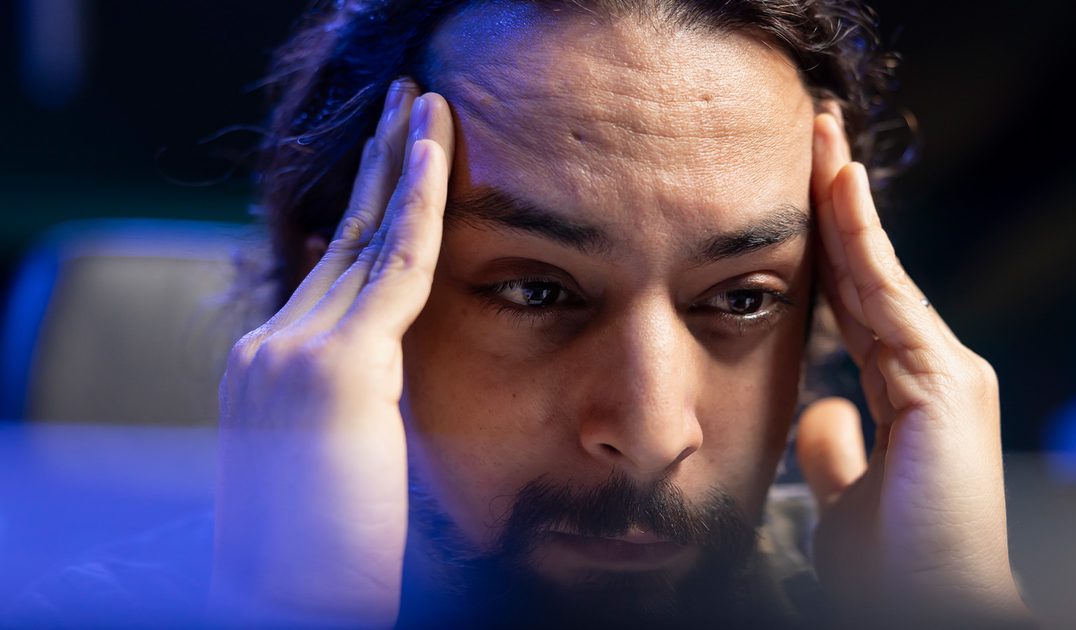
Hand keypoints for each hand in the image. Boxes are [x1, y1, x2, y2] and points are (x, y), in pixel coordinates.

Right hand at [208, 80, 453, 625]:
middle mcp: (269, 346)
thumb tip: (391, 384)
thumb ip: (358, 407)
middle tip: (404, 108)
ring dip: (399, 162)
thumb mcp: (338, 467)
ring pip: (367, 236)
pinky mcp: (338, 364)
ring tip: (424, 105)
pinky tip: (437, 149)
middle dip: (377, 170)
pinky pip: (397, 262)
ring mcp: (293, 349)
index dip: (365, 215)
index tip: (393, 169)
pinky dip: (421, 200)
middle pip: (341, 239)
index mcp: (268, 370)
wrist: (288, 605)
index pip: (329, 272)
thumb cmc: (325, 561)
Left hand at [795, 113, 1030, 625]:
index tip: (798, 199)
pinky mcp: (944, 381)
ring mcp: (945, 373)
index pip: (857, 306)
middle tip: (810, 138)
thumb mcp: (845, 498)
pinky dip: (863, 236)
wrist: (927, 607)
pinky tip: (839, 183)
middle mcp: (932, 374)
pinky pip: (888, 293)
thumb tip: (819, 420)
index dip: (827, 251)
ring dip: (844, 201)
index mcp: (908, 396)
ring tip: (817, 137)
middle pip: (868, 275)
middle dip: (836, 207)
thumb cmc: (891, 569)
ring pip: (877, 271)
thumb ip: (837, 453)